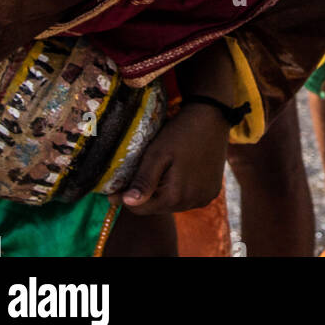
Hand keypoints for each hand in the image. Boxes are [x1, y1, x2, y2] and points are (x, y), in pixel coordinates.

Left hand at [111, 103, 228, 215]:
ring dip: (162, 192)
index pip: (142, 209)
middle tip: (135, 176)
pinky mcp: (212, 191)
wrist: (212, 116)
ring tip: (157, 172)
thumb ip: (143, 180)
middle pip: (158, 207)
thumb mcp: (158, 153)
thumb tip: (126, 202)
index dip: (125, 199)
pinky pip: (188, 197)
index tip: (112, 190)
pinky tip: (176, 172)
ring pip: (173, 203)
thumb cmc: (182, 131)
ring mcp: (205, 197)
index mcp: (177, 196)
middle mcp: (193, 202)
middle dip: (145, 195)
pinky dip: (178, 189)